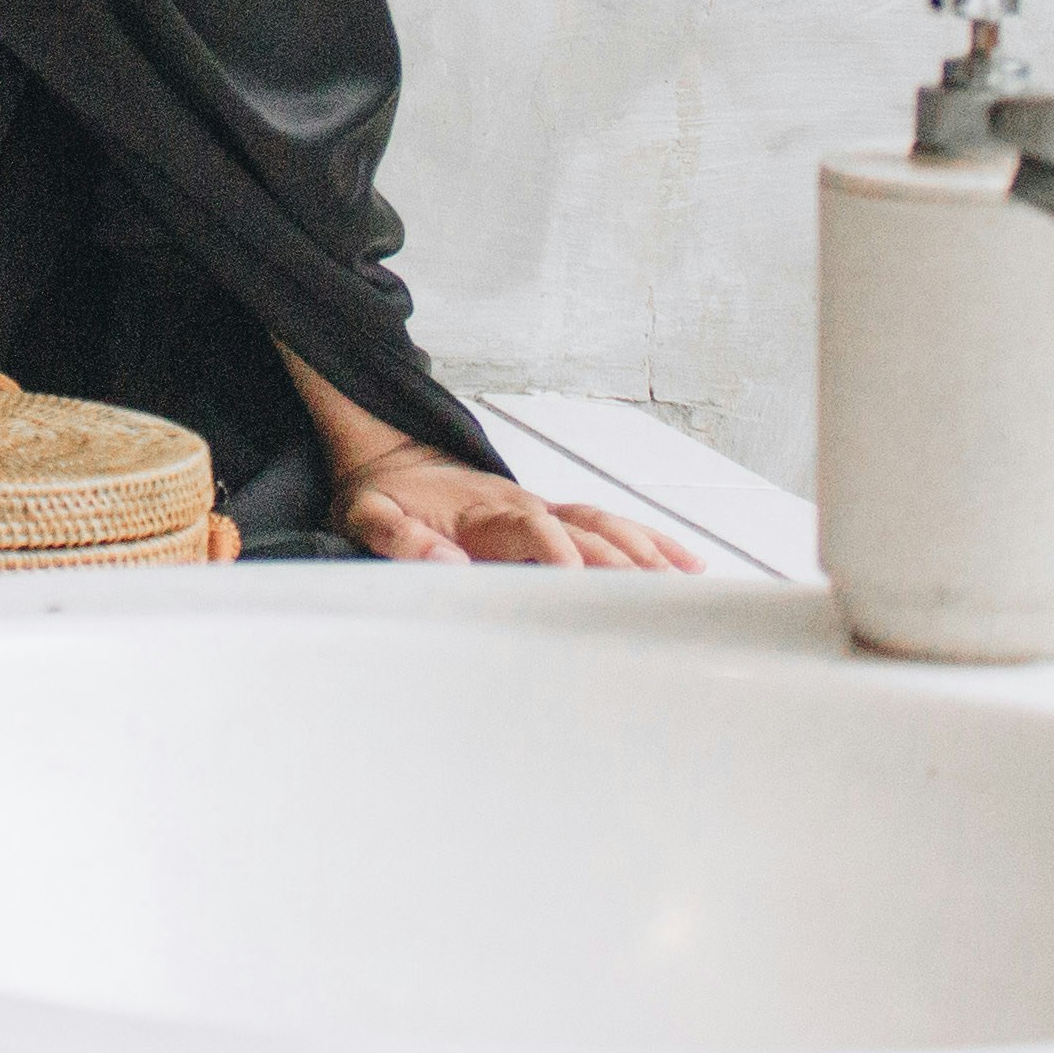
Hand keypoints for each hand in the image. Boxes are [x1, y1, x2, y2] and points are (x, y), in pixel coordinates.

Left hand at [334, 439, 703, 571]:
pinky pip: (606, 524)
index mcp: (480, 513)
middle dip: (621, 562)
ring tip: (688, 585)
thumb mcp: (366, 514)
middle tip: (659, 601)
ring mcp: (540, 508)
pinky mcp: (549, 514)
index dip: (557, 552)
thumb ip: (398, 538)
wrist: (386, 452)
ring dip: (646, 553)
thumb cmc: (379, 492)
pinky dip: (647, 541)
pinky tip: (682, 563)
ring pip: (606, 526)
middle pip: (584, 530)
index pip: (532, 529)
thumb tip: (445, 563)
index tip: (579, 579)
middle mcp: (521, 506)